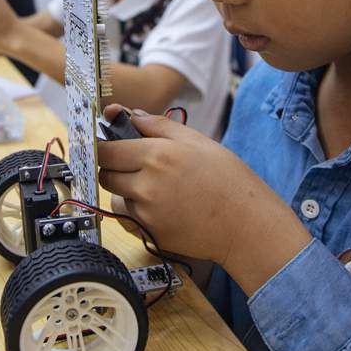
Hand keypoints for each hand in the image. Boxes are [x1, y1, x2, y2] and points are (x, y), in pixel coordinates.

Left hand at [96, 105, 311, 293]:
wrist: (246, 224)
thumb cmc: (227, 179)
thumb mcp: (197, 140)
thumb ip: (159, 125)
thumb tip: (131, 115)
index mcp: (156, 155)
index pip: (107, 150)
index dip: (105, 147)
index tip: (109, 146)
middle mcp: (146, 185)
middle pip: (105, 175)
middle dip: (114, 169)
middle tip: (135, 166)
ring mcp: (147, 214)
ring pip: (117, 199)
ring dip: (127, 192)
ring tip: (157, 189)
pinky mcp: (150, 235)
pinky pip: (131, 220)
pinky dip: (140, 213)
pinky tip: (165, 208)